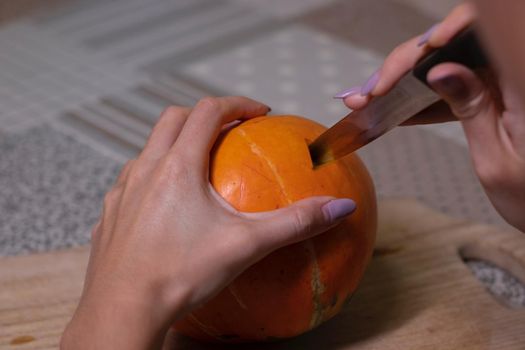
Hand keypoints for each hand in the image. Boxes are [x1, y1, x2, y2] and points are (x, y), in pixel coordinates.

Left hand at [60, 97, 354, 348]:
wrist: (122, 312)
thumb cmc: (181, 275)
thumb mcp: (246, 245)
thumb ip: (295, 222)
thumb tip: (341, 207)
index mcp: (177, 166)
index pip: (208, 111)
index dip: (237, 103)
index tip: (258, 113)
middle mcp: (144, 170)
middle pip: (173, 119)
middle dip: (204, 115)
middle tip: (230, 129)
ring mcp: (121, 191)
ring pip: (149, 148)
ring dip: (176, 144)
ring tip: (199, 165)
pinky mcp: (110, 214)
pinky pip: (133, 180)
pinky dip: (154, 175)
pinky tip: (167, 205)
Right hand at [335, 3, 524, 231]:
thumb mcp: (497, 157)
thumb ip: (471, 107)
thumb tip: (439, 69)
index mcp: (522, 80)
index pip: (486, 31)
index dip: (454, 28)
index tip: (424, 50)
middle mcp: (510, 71)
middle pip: (454, 46)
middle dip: (407, 64)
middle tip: (370, 92)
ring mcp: (499, 84)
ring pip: (443, 66)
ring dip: (401, 82)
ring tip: (365, 101)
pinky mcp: (489, 96)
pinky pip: (449, 88)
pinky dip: (417, 100)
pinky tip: (388, 109)